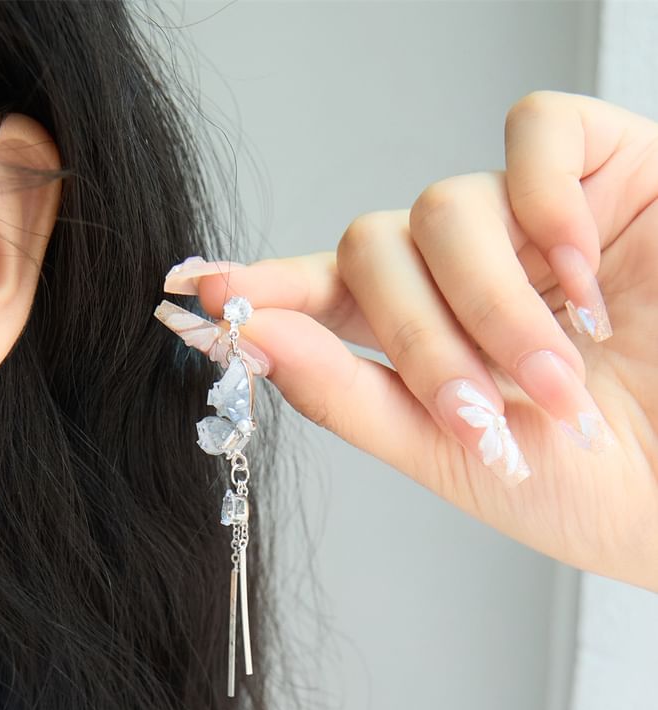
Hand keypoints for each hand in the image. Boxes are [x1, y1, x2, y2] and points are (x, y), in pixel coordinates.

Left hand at [156, 91, 657, 589]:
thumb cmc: (589, 483)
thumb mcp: (450, 455)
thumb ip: (349, 395)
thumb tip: (253, 338)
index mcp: (416, 336)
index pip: (317, 291)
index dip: (259, 287)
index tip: (195, 291)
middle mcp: (461, 271)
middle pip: (372, 250)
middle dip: (414, 336)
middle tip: (475, 410)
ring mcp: (527, 219)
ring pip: (443, 207)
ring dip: (489, 305)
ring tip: (553, 378)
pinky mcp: (603, 171)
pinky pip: (534, 137)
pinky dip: (544, 207)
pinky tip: (582, 278)